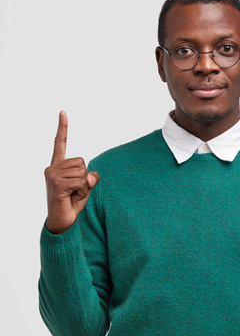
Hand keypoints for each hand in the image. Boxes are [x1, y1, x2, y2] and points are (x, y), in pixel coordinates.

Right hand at [44, 111, 99, 233]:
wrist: (61, 223)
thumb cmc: (72, 202)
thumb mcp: (85, 186)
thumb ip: (90, 177)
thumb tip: (91, 176)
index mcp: (58, 166)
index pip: (60, 143)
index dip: (63, 128)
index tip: (63, 112)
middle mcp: (53, 168)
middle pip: (82, 162)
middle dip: (85, 177)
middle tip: (74, 191)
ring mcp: (53, 175)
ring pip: (83, 172)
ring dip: (84, 186)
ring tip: (72, 195)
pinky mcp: (57, 184)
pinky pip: (82, 182)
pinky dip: (82, 192)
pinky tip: (71, 198)